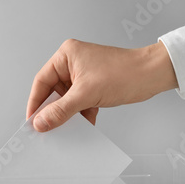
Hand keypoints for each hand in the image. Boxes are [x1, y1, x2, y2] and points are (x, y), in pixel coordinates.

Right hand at [26, 39, 177, 131]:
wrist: (153, 75)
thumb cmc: (125, 73)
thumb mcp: (87, 94)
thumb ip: (61, 110)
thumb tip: (41, 122)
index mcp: (66, 56)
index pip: (42, 81)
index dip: (36, 102)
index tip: (32, 120)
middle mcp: (72, 63)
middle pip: (53, 91)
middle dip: (53, 110)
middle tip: (47, 127)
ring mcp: (83, 74)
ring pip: (67, 99)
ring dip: (68, 114)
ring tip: (67, 128)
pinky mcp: (93, 85)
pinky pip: (79, 102)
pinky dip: (80, 114)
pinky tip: (84, 123)